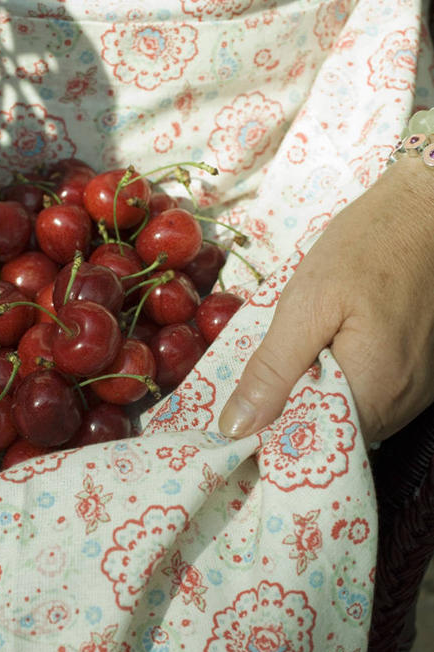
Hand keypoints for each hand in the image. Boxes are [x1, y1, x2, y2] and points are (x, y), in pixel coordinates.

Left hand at [218, 157, 433, 447]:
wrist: (430, 206)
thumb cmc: (369, 246)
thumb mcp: (307, 303)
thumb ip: (273, 371)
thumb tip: (237, 428)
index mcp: (374, 393)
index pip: (310, 444)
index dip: (272, 431)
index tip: (245, 410)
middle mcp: (403, 404)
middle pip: (332, 430)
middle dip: (295, 406)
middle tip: (274, 364)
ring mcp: (418, 390)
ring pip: (351, 411)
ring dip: (320, 389)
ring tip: (306, 346)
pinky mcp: (423, 371)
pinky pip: (373, 392)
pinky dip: (346, 376)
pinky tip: (334, 341)